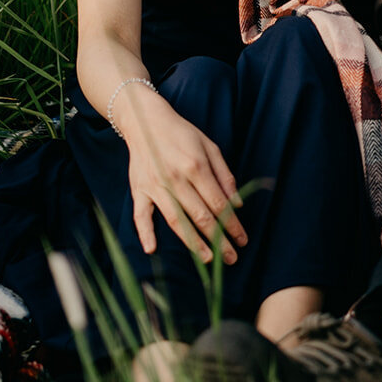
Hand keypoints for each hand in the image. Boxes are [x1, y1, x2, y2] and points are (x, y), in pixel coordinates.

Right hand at [117, 87, 247, 262]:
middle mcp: (176, 178)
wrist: (146, 121)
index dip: (232, 224)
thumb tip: (237, 203)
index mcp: (196, 166)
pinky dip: (144, 232)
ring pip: (176, 220)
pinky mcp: (139, 189)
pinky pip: (140, 214)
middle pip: (201, 216)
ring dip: (193, 243)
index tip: (242, 240)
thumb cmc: (182, 133)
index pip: (218, 203)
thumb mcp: (210, 146)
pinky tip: (151, 249)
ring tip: (208, 261)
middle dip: (219, 240)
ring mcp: (156, 186)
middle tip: (232, 259)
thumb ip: (224, 175)